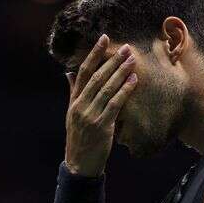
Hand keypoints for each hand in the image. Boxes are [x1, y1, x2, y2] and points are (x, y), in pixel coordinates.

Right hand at [63, 34, 138, 176]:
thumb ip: (73, 92)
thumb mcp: (72, 114)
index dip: (94, 54)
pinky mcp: (101, 126)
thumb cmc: (79, 137)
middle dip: (112, 60)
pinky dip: (124, 91)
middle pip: (97, 77)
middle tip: (126, 47)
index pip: (83, 72)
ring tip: (132, 60)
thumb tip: (69, 73)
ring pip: (107, 89)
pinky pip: (115, 104)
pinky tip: (134, 80)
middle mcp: (80, 105)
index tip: (104, 39)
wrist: (80, 163)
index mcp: (74, 100)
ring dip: (121, 72)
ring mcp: (90, 115)